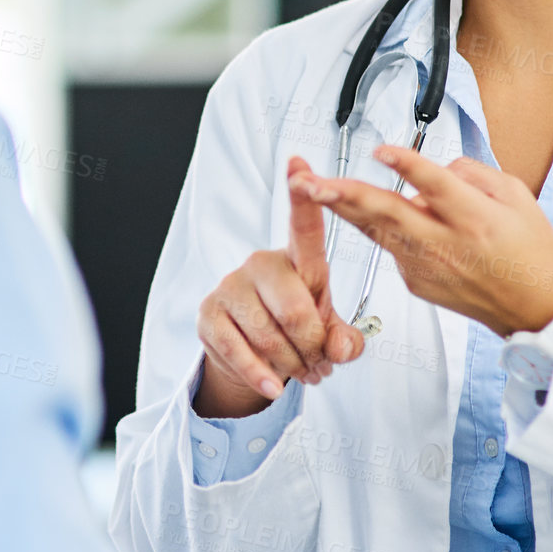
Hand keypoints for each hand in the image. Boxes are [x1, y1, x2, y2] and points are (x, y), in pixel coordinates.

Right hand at [195, 155, 365, 417]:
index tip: (300, 166)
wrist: (254, 352)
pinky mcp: (209, 314)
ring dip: (292, 366)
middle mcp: (262, 264)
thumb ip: (343, 338)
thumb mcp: (330, 329)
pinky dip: (261, 376)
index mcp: (298, 258)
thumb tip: (339, 348)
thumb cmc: (297, 325)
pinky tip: (273, 385)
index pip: (303, 225)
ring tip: (302, 373)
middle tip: (320, 365)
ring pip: (270, 337)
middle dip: (313, 348)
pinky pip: (238, 352)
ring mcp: (231, 287)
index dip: (303, 196)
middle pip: (296, 310)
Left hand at [288, 146, 552, 337]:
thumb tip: (433, 168)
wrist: (535, 310)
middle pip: (388, 213)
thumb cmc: (530, 251)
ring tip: (308, 187)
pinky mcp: (415, 283)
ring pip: (375, 229)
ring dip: (339, 207)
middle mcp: (446, 244)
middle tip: (309, 181)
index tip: (381, 150)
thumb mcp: (517, 197)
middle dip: (343, 195)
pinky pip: (391, 245)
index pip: (435, 186)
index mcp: (475, 218)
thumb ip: (472, 175)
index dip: (406, 166)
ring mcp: (427, 268)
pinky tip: (371, 211)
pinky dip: (379, 226)